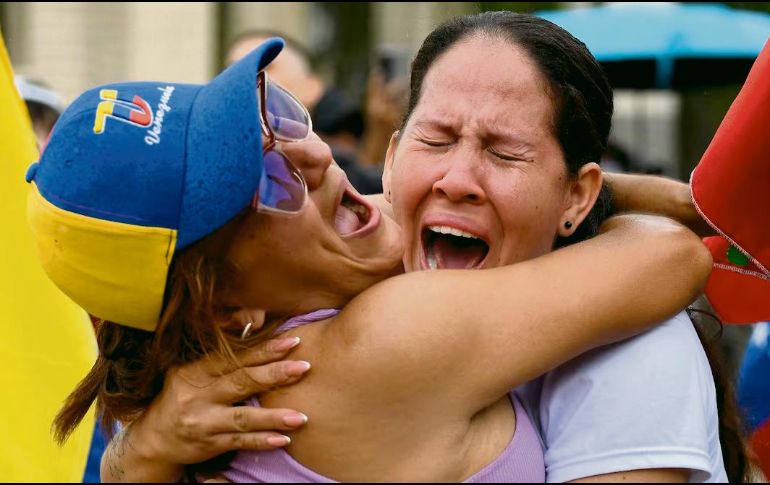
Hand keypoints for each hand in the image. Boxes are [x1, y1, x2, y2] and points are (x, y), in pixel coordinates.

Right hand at [129, 336, 310, 466]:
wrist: (153, 439)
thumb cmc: (181, 397)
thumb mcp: (190, 372)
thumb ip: (220, 356)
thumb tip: (254, 323)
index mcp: (194, 372)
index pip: (233, 359)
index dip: (263, 350)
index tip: (291, 342)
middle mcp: (198, 396)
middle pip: (240, 383)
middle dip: (274, 375)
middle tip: (304, 367)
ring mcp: (203, 422)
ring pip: (243, 418)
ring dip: (273, 417)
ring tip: (301, 416)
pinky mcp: (208, 444)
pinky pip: (239, 442)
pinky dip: (261, 441)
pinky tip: (282, 439)